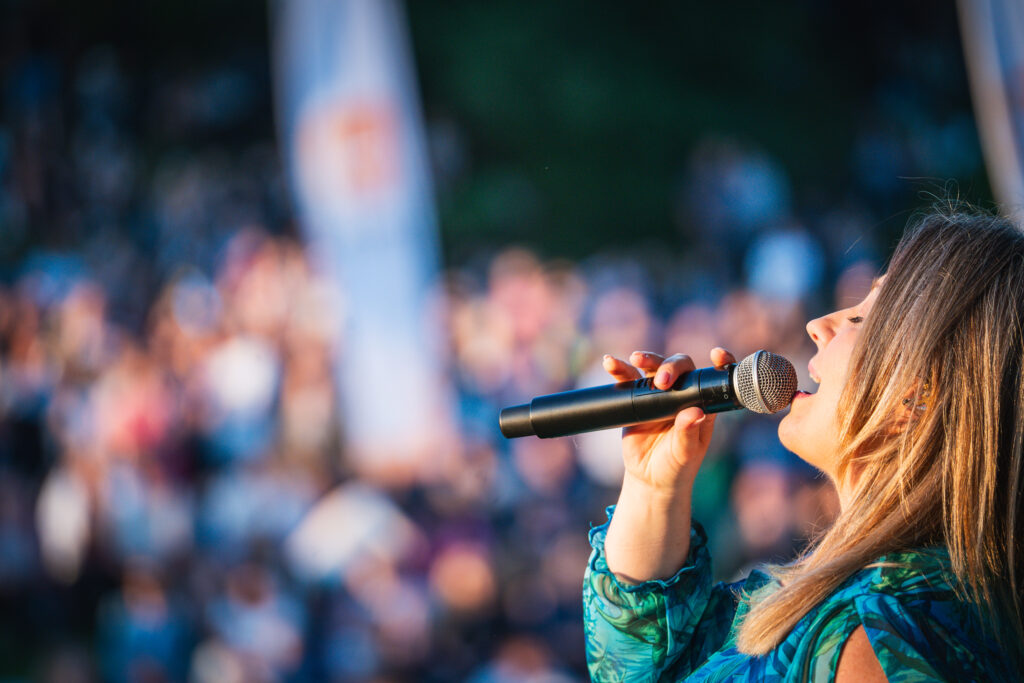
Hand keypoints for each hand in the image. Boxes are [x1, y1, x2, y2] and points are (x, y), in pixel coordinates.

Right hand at [602, 347, 735, 493]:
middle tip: (661, 381)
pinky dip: (619, 369)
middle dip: (671, 366)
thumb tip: (695, 413)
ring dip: (646, 358)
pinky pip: (627, 379)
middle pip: (681, 367)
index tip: (716, 353)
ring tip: (635, 359)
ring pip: (654, 366)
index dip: (719, 362)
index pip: (713, 379)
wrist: (650, 478)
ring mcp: (658, 395)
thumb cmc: (676, 467)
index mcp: (702, 404)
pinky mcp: (636, 398)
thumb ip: (689, 434)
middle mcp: (682, 394)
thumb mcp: (685, 454)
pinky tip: (610, 363)